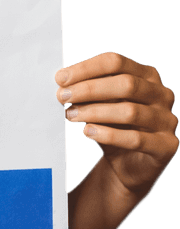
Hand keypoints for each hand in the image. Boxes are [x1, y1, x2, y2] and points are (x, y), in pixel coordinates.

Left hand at [56, 52, 177, 202]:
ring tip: (71, 115)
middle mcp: (161, 94)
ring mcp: (167, 119)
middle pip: (125, 84)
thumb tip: (63, 82)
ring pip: (129, 111)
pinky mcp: (167, 145)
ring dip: (95, 112)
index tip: (60, 79)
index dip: (87, 68)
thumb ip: (89, 92)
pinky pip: (136, 139)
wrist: (129, 166)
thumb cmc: (114, 128)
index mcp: (147, 76)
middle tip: (62, 97)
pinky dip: (108, 134)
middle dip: (89, 89)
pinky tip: (88, 132)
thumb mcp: (101, 105)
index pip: (116, 62)